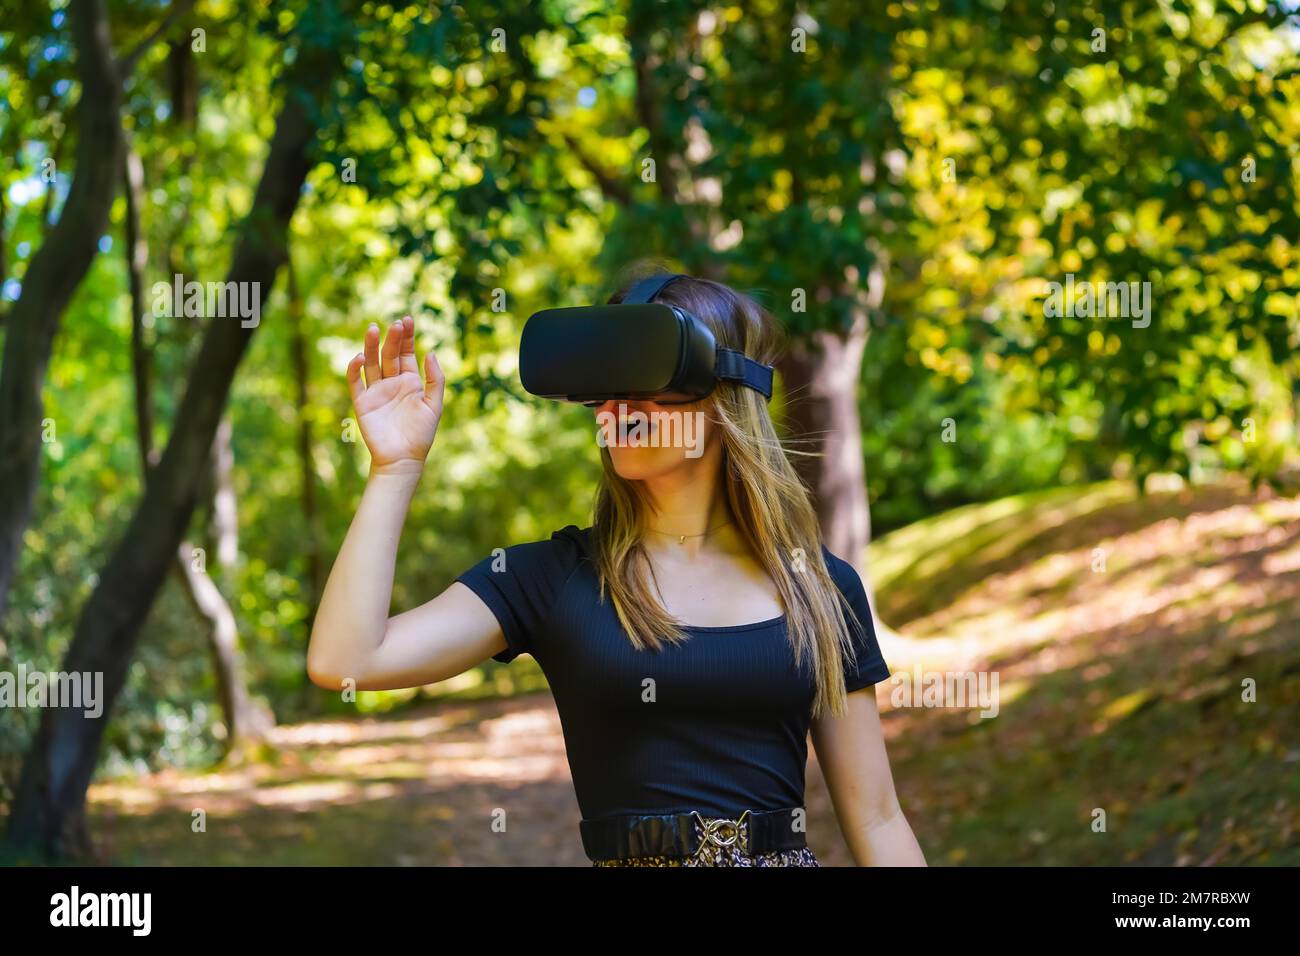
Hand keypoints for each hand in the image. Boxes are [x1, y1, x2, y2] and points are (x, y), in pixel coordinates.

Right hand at [346, 315, 443, 475]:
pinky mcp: (362, 402)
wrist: (403, 459)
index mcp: (410, 382)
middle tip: (396, 324)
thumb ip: (435, 380)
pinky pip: (356, 381)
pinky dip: (355, 368)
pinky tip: (361, 357)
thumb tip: (431, 352)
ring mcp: (376, 391)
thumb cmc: (421, 435)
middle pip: (389, 354)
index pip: (406, 353)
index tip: (407, 319)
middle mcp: (392, 383)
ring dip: (372, 346)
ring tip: (374, 329)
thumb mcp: (434, 405)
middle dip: (392, 338)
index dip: (407, 336)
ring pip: (372, 363)